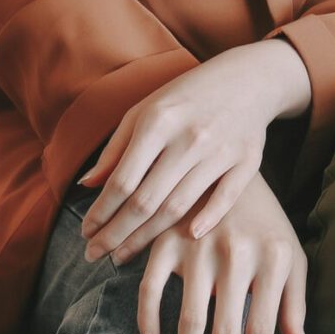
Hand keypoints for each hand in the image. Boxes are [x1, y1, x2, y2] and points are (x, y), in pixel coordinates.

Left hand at [81, 40, 313, 264]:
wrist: (249, 78)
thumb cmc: (186, 96)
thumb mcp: (144, 110)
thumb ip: (116, 149)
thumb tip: (87, 185)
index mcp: (158, 121)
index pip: (122, 180)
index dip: (100, 212)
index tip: (85, 232)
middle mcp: (189, 138)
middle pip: (146, 201)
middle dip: (116, 233)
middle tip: (96, 255)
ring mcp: (221, 151)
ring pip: (179, 207)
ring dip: (146, 237)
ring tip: (122, 255)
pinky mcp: (248, 160)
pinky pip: (225, 199)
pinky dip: (206, 220)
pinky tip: (185, 238)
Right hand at [137, 172, 310, 333]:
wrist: (227, 165)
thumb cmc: (265, 222)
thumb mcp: (291, 255)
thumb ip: (295, 303)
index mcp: (274, 259)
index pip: (263, 328)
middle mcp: (237, 255)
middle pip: (226, 332)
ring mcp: (198, 247)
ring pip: (190, 319)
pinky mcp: (166, 240)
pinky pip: (150, 289)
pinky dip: (147, 319)